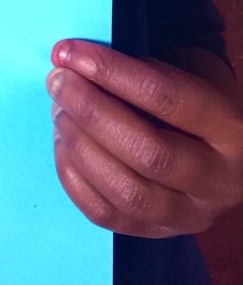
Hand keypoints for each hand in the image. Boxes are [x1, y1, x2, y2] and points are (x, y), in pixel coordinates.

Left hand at [46, 39, 242, 236]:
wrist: (213, 142)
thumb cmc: (185, 95)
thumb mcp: (180, 71)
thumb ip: (135, 69)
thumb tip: (70, 61)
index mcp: (229, 128)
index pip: (166, 97)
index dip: (110, 71)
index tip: (69, 52)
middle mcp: (219, 179)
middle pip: (147, 152)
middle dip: (91, 112)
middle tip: (58, 81)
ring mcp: (190, 214)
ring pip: (127, 191)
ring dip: (80, 145)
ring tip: (58, 110)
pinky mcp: (158, 233)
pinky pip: (106, 214)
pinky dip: (74, 177)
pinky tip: (62, 142)